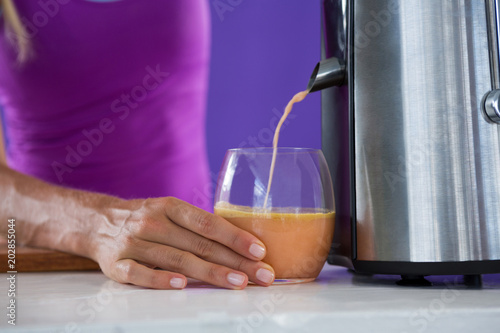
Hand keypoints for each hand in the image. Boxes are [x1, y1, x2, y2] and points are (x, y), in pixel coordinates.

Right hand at [90, 196, 274, 288]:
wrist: (97, 222)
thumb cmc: (147, 219)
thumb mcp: (170, 212)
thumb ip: (198, 227)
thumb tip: (241, 246)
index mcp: (170, 207)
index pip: (208, 223)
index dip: (235, 237)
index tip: (259, 250)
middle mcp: (152, 222)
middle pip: (199, 244)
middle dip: (235, 261)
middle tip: (261, 274)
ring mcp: (133, 243)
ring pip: (177, 259)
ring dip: (210, 272)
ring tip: (238, 282)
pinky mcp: (116, 264)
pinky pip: (140, 273)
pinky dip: (161, 279)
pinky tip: (182, 285)